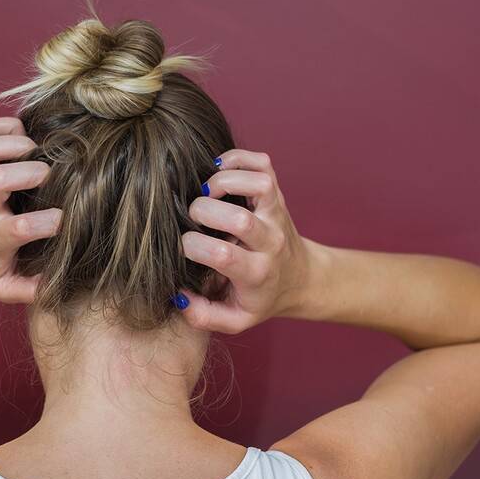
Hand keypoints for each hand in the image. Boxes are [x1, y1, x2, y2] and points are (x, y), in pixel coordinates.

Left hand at [0, 117, 61, 303]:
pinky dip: (7, 127)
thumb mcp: (2, 290)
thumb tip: (59, 282)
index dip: (48, 222)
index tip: (62, 223)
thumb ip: (31, 290)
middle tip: (49, 181)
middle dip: (33, 173)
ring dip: (17, 144)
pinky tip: (22, 142)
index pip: (20, 227)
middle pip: (0, 177)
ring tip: (35, 156)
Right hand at [176, 149, 318, 332]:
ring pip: (258, 183)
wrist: (301, 279)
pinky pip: (262, 164)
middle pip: (238, 219)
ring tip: (206, 192)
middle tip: (193, 218)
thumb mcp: (234, 319)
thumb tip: (177, 295)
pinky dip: (238, 159)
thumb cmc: (260, 298)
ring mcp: (276, 213)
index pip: (222, 255)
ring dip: (223, 181)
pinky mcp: (277, 194)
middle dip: (203, 212)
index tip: (184, 248)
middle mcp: (270, 241)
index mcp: (256, 273)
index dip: (192, 246)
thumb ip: (202, 315)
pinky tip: (220, 172)